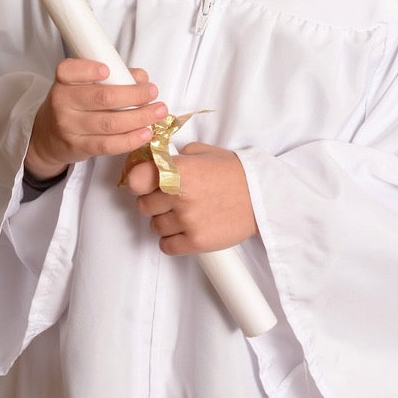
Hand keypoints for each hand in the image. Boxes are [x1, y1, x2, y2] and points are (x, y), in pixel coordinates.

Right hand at [25, 59, 165, 178]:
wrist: (48, 136)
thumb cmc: (74, 104)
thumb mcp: (83, 85)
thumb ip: (112, 76)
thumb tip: (140, 77)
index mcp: (63, 82)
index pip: (68, 71)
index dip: (88, 70)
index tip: (108, 70)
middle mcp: (63, 103)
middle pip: (101, 98)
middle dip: (133, 95)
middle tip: (152, 92)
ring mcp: (69, 127)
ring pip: (109, 123)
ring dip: (139, 117)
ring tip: (158, 112)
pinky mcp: (79, 147)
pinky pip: (108, 145)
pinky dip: (130, 139)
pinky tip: (145, 133)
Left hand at [125, 142, 256, 255]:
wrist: (261, 196)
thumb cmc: (234, 173)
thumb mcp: (202, 152)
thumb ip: (175, 157)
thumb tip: (154, 162)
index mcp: (179, 171)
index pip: (136, 180)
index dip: (138, 181)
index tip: (144, 182)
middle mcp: (180, 196)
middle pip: (144, 206)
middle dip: (154, 201)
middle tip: (169, 198)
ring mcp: (188, 221)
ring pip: (155, 227)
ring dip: (165, 221)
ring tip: (184, 212)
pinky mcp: (196, 242)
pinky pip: (166, 246)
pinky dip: (172, 239)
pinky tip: (185, 228)